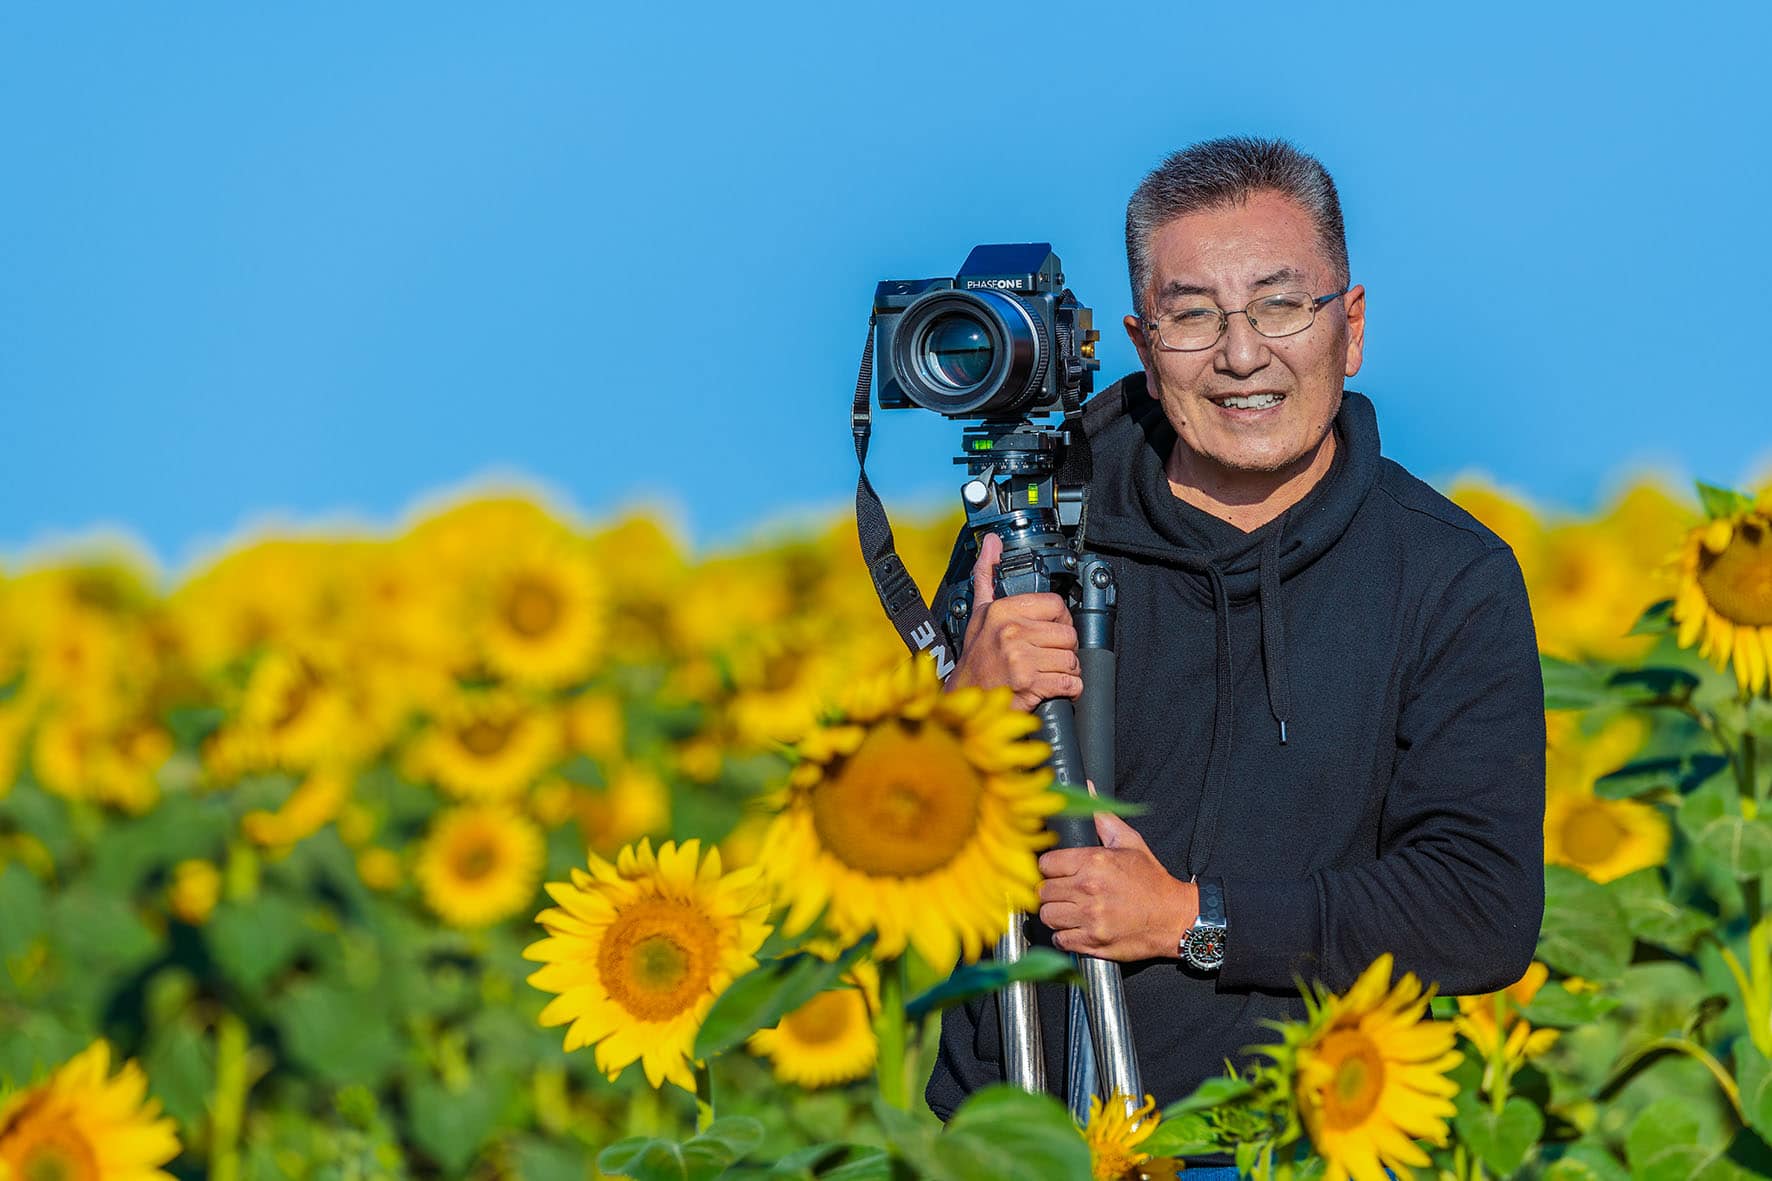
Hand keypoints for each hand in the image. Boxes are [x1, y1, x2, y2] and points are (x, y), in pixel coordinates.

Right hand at [946, 531, 1080, 711]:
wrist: (964, 700)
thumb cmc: (975, 659)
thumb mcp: (979, 613)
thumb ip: (987, 575)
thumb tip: (992, 541)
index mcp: (1002, 611)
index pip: (1055, 604)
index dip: (1059, 619)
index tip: (1050, 630)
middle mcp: (1011, 632)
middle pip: (1068, 634)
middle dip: (1064, 648)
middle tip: (1050, 655)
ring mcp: (1020, 658)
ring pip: (1071, 659)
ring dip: (1067, 670)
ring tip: (1051, 672)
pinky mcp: (1029, 684)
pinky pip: (1069, 683)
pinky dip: (1069, 689)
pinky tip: (1055, 687)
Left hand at [1037, 813, 1195, 961]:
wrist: (1174, 918)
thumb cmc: (1152, 881)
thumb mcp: (1130, 843)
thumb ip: (1103, 818)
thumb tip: (1088, 789)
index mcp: (1094, 862)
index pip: (1046, 863)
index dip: (1050, 868)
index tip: (1058, 872)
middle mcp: (1088, 889)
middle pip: (1042, 891)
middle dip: (1051, 891)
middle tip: (1064, 892)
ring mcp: (1089, 918)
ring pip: (1047, 915)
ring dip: (1056, 913)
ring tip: (1070, 910)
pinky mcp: (1092, 942)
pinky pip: (1059, 939)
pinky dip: (1065, 935)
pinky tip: (1077, 927)